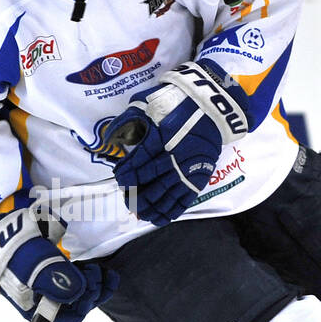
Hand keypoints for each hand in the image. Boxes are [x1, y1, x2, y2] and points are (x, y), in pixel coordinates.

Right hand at [0, 207, 117, 321]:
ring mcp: (52, 286)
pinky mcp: (59, 272)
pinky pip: (82, 283)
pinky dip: (97, 279)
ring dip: (97, 287)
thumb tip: (79, 292)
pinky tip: (108, 274)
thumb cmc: (12, 246)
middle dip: (90, 293)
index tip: (88, 291)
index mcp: (33, 306)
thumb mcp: (32, 261)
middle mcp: (43, 300)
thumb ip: (54, 278)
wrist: (2, 226)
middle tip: (94, 273)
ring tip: (103, 273)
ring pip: (81, 296)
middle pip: (75, 307)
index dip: (79, 309)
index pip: (62, 321)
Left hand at [108, 59, 250, 225]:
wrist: (210, 105)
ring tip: (140, 214)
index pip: (139, 162)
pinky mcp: (200, 175)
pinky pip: (184, 198)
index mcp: (161, 138)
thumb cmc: (175, 103)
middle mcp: (174, 156)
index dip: (127, 173)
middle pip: (151, 183)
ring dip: (151, 207)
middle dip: (136, 195)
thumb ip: (128, 123)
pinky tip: (160, 218)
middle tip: (127, 201)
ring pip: (167, 194)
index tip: (120, 179)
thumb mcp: (147, 105)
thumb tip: (109, 140)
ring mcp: (188, 168)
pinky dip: (172, 210)